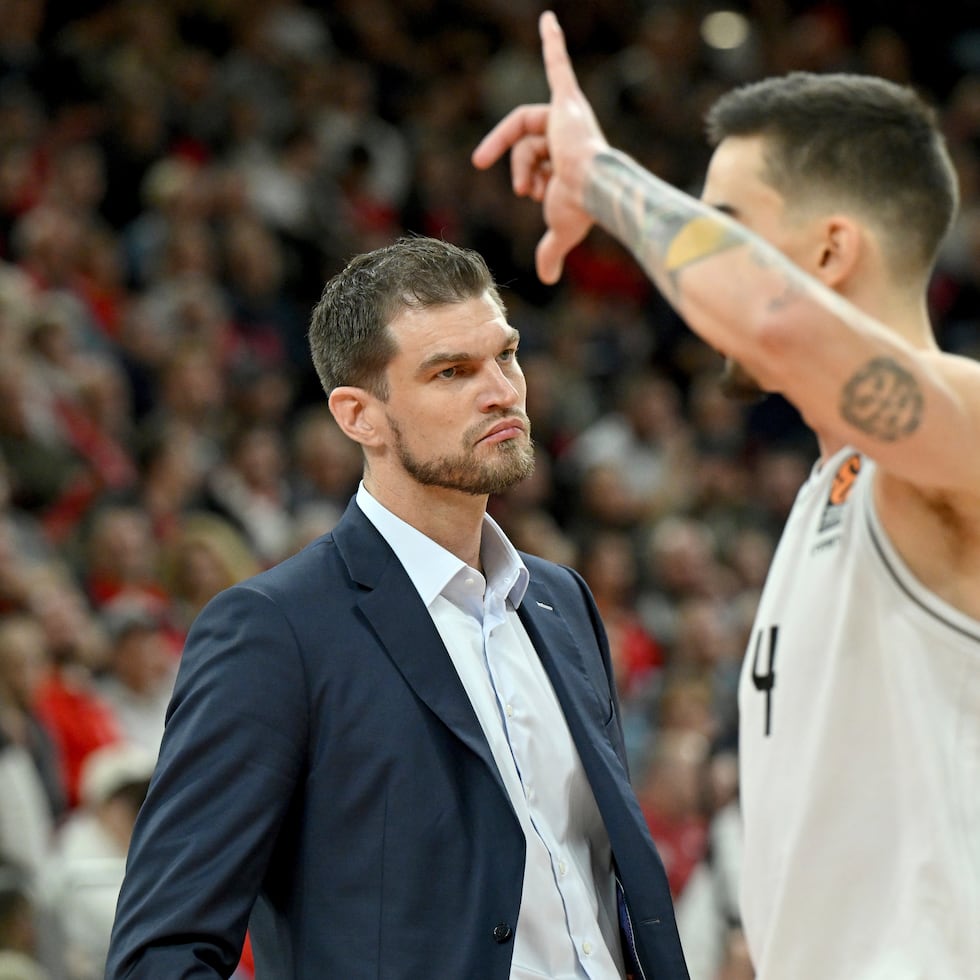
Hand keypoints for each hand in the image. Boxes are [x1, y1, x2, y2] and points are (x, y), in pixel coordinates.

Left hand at [472, 11, 609, 283]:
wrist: (594, 192)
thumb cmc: (584, 207)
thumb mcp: (561, 228)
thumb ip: (552, 250)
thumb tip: (546, 279)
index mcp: (566, 154)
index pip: (532, 153)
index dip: (523, 174)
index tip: (523, 195)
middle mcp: (568, 130)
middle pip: (525, 141)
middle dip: (519, 167)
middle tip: (521, 190)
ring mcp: (568, 115)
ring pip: (526, 128)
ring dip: (522, 158)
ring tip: (535, 180)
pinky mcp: (568, 101)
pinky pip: (558, 66)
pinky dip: (553, 42)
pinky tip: (546, 19)